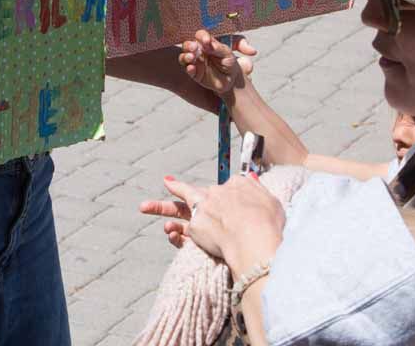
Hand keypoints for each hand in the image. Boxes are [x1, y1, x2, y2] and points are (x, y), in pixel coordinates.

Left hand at [142, 175, 284, 274]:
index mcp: (236, 186)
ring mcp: (203, 210)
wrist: (253, 237)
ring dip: (160, 206)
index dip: (219, 193)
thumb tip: (251, 177)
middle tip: (166, 181)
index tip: (214, 196)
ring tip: (144, 206)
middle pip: (194, 191)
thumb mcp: (270, 201)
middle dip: (178, 187)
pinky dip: (174, 233)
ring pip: (178, 207)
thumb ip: (258, 189)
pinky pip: (182, 231)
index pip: (224, 188)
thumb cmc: (267, 223)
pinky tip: (168, 231)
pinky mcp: (195, 228)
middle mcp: (216, 195)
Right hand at [178, 30, 256, 99]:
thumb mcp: (227, 54)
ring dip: (185, 56)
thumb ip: (218, 48)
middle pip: (187, 45)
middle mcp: (198, 52)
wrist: (231, 80)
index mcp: (206, 44)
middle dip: (188, 45)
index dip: (201, 36)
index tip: (206, 41)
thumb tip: (208, 44)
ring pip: (184, 57)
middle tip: (194, 47)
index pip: (200, 36)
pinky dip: (188, 68)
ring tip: (191, 57)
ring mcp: (195, 62)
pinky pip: (188, 70)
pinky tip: (191, 68)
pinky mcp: (194, 74)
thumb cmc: (229, 63)